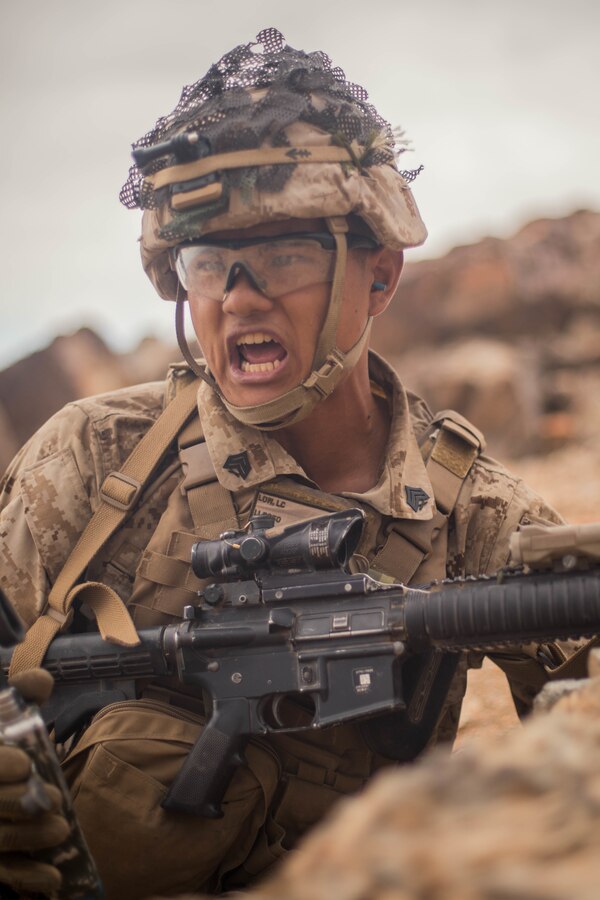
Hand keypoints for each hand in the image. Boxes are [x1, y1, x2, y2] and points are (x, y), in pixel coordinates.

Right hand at [0, 669, 68, 895]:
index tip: (26, 765)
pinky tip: (52, 878)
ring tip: (61, 830)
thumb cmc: (0, 744)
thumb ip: (18, 697)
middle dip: (15, 804)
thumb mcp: (1, 718)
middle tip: (56, 800)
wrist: (4, 783)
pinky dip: (22, 876)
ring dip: (24, 837)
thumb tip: (42, 680)